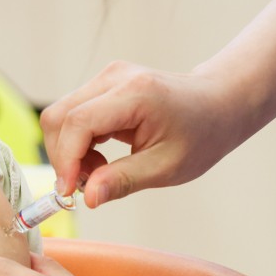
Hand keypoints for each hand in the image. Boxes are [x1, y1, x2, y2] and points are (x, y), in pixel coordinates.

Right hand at [40, 61, 261, 205]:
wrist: (216, 105)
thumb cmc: (200, 135)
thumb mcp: (167, 167)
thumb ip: (124, 180)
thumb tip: (87, 198)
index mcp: (135, 94)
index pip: (78, 122)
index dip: (66, 159)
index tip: (69, 193)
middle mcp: (115, 77)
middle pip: (59, 115)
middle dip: (62, 157)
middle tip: (84, 187)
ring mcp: (107, 77)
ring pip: (61, 115)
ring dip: (69, 152)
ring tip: (98, 173)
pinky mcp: (103, 85)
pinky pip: (73, 115)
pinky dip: (77, 144)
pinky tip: (100, 160)